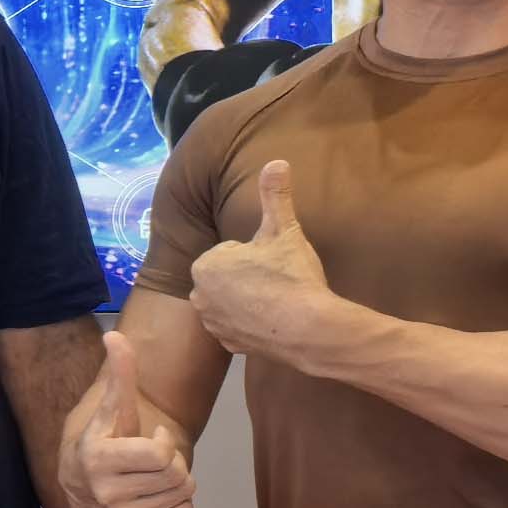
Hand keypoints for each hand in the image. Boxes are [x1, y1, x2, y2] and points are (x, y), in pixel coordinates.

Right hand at [69, 333, 193, 507]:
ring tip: (152, 475)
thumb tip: (115, 335)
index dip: (163, 441)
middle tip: (153, 458)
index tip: (148, 436)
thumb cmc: (103, 438)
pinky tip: (154, 494)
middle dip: (174, 460)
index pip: (162, 455)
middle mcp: (105, 493)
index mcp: (97, 458)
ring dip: (177, 480)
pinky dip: (178, 502)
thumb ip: (118, 374)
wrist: (80, 482)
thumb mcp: (111, 407)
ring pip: (184, 494)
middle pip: (178, 475)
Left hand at [191, 160, 340, 361]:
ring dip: (249, 301)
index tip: (274, 263)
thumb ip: (276, 195)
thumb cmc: (291, 276)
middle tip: (278, 281)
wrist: (309, 329)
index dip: (256, 255)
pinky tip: (275, 321)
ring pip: (231, 302)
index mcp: (205, 265)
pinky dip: (253, 325)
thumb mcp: (284, 229)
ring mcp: (212, 324)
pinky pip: (239, 327)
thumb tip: (276, 161)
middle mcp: (198, 295)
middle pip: (227, 277)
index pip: (230, 252)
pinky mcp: (228, 346)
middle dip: (248, 277)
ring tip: (278, 301)